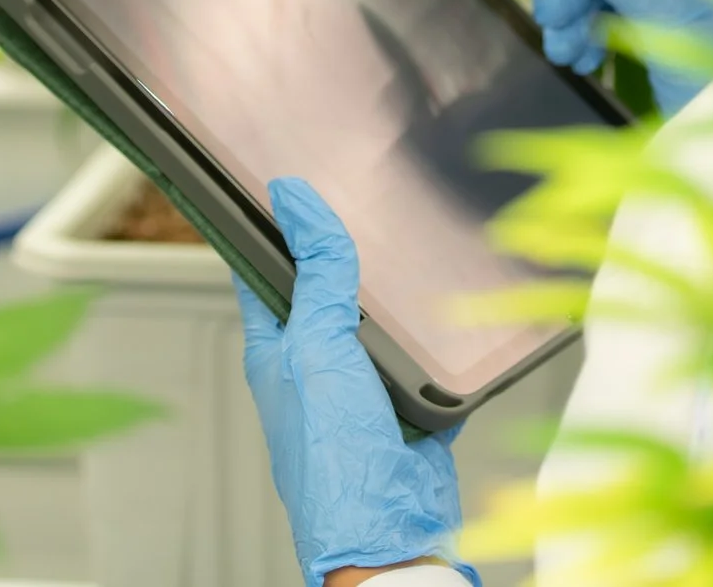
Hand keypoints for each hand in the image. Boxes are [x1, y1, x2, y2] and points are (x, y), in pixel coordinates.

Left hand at [236, 178, 478, 586]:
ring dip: (397, 303)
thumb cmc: (330, 455)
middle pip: (330, 290)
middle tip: (368, 206)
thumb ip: (316, 273)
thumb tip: (296, 201)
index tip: (286, 183)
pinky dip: (437, 345)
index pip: (265, 268)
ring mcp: (361, 385)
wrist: (389, 527)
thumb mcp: (317, 344)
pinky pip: (423, 360)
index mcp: (276, 347)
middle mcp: (316, 363)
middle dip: (349, 257)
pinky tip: (447, 319)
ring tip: (413, 256)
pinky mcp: (406, 405)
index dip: (274, 227)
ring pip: (380, 322)